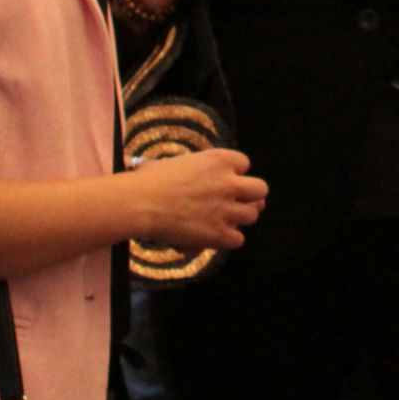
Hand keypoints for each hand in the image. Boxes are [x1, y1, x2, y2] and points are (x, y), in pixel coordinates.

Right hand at [131, 147, 266, 251]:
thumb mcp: (177, 162)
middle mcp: (228, 182)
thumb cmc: (148, 180)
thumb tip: (193, 173)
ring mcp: (225, 208)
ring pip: (252, 215)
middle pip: (260, 189)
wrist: (138, 203)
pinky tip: (214, 237)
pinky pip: (238, 239)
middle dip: (250, 196)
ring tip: (221, 221)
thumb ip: (196, 167)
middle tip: (235, 202)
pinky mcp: (217, 233)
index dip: (234, 173)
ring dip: (239, 219)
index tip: (222, 180)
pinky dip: (228, 240)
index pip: (244, 163)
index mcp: (218, 159)